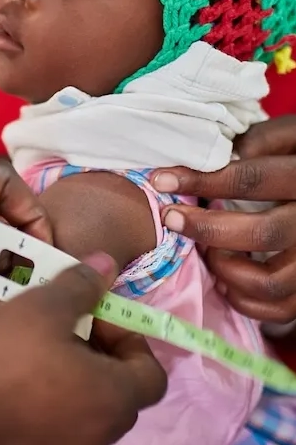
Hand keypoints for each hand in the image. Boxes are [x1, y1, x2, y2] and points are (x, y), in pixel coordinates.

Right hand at [0, 254, 165, 444]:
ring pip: (77, 420)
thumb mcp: (39, 307)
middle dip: (94, 359)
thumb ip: (81, 286)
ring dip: (64, 388)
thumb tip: (109, 266)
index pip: (150, 375)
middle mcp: (94, 443)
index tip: (92, 319)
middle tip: (55, 331)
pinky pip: (42, 443)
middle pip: (114, 397)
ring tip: (23, 359)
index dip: (128, 339)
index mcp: (110, 401)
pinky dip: (34, 418)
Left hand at [151, 116, 295, 322]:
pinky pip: (278, 308)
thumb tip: (220, 156)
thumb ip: (262, 139)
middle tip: (172, 219)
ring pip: (270, 281)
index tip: (162, 180)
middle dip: (207, 228)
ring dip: (226, 268)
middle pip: (262, 233)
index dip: (203, 180)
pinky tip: (225, 277)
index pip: (252, 181)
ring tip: (207, 250)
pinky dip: (244, 298)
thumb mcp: (293, 136)